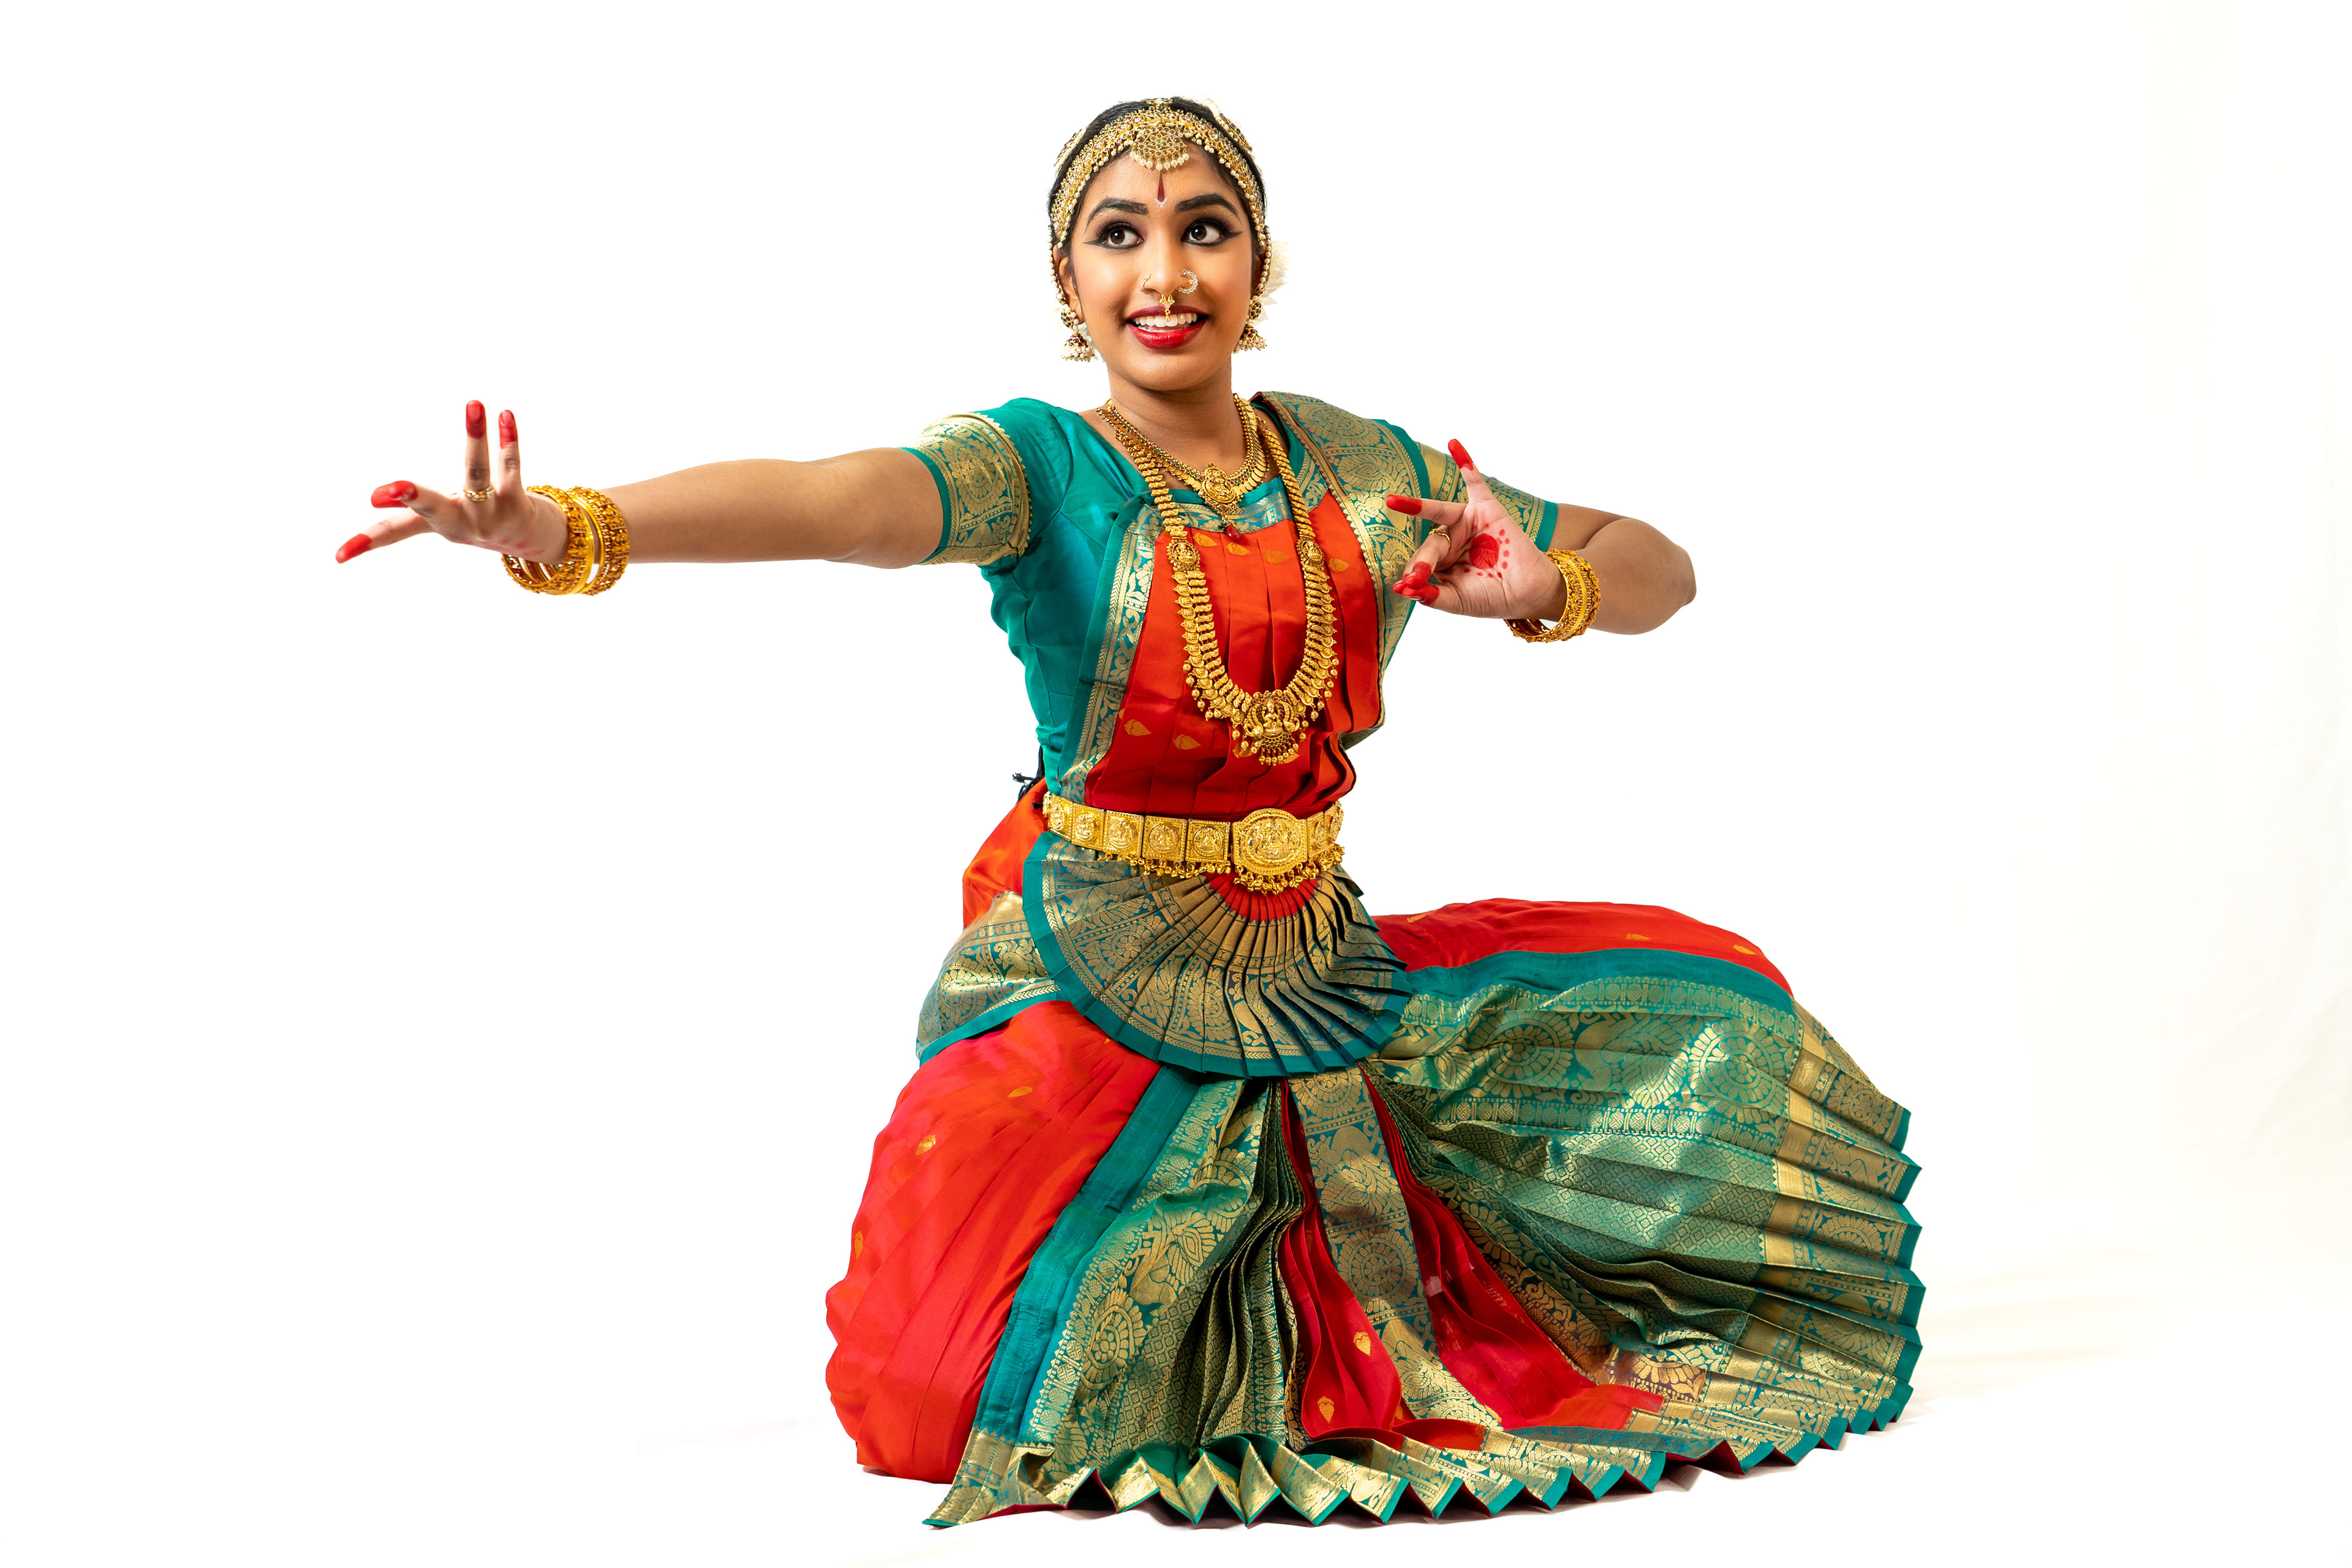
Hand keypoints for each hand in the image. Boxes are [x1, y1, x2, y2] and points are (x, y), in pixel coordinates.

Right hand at [336, 401, 569, 564]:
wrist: (527, 536)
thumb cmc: (473, 518)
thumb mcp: (438, 515)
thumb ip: (408, 507)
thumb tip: (376, 500)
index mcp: (435, 523)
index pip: (392, 532)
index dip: (366, 541)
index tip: (339, 555)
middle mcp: (461, 522)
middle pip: (432, 506)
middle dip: (412, 497)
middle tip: (395, 487)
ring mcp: (490, 513)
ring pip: (477, 473)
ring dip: (475, 438)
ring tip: (473, 404)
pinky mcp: (517, 500)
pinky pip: (511, 466)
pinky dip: (508, 439)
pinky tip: (505, 415)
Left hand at [1381, 439, 1565, 621]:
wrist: (1528, 592)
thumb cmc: (1492, 598)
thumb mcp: (1457, 601)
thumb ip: (1432, 596)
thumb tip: (1403, 590)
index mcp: (1441, 562)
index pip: (1420, 562)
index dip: (1414, 573)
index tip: (1405, 587)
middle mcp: (1451, 539)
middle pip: (1429, 543)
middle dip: (1423, 562)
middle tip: (1414, 578)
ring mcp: (1467, 522)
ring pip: (1438, 513)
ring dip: (1418, 507)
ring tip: (1395, 502)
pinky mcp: (1487, 507)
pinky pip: (1474, 481)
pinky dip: (1465, 461)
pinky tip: (1453, 443)